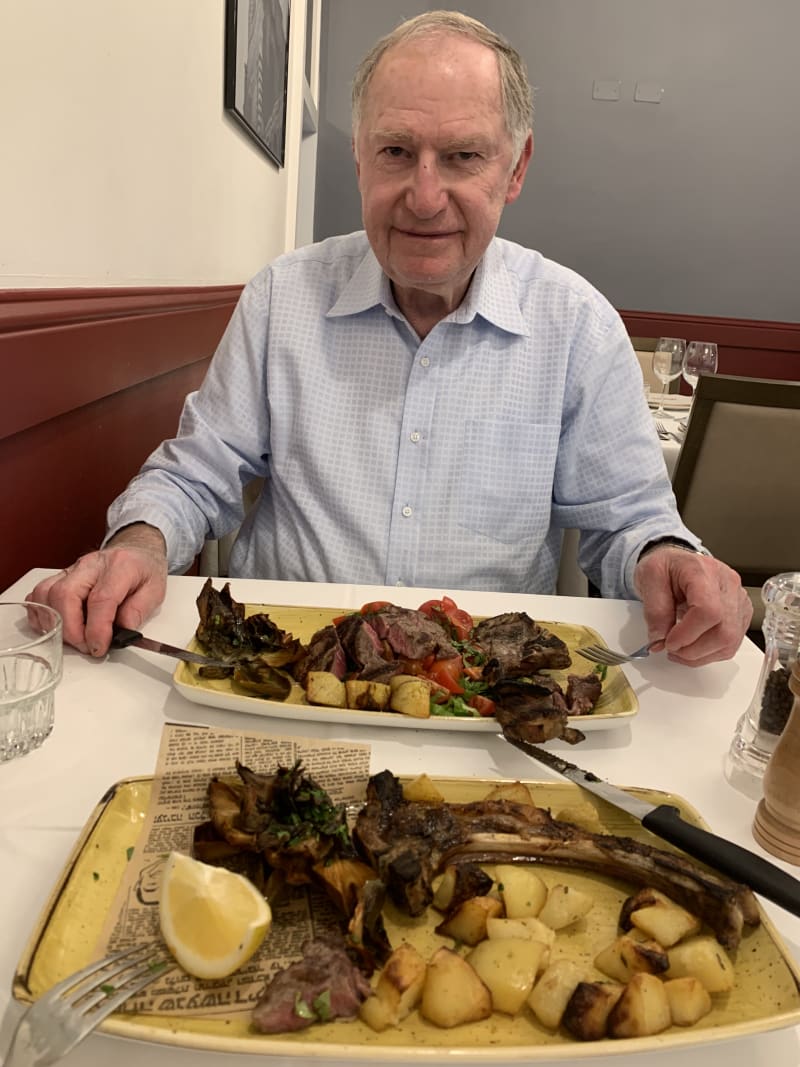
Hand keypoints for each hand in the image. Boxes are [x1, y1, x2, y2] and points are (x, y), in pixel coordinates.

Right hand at [26, 524, 167, 655]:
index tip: (99, 647)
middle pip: (66, 595)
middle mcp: (91, 565)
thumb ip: (139, 611)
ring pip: (47, 593)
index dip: (97, 629)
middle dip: (71, 629)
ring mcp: (72, 569)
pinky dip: (42, 614)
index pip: (101, 599)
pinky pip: (38, 594)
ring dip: (55, 623)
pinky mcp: (60, 576)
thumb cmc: (144, 570)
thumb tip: (122, 631)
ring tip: (74, 638)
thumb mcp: (155, 590)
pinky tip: (57, 626)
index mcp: (120, 566)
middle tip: (87, 646)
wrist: (135, 550)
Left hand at [633, 548, 751, 665]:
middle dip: (693, 649)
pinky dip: (709, 653)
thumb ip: (654, 610)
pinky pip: (730, 644)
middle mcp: (728, 585)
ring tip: (679, 649)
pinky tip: (692, 647)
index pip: (709, 610)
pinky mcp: (740, 615)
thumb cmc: (666, 567)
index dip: (688, 634)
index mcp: (704, 571)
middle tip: (671, 647)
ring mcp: (738, 600)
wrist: (676, 563)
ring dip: (700, 655)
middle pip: (724, 631)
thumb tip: (660, 640)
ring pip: (730, 641)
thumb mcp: (649, 579)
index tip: (668, 641)